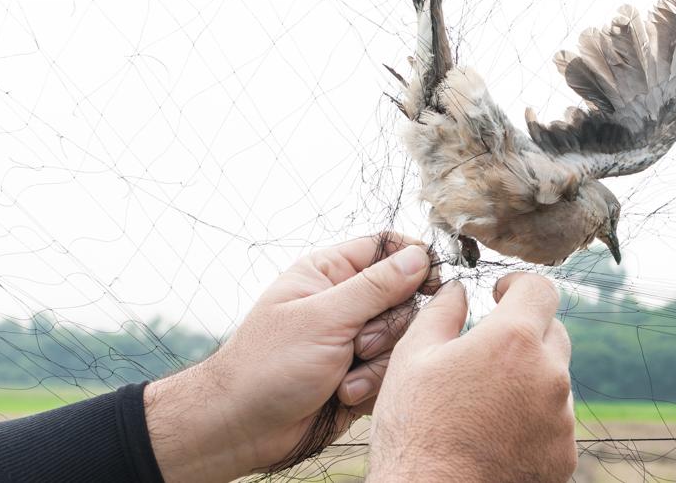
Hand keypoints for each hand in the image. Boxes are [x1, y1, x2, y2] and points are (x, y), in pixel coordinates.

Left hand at [144, 232, 434, 481]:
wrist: (242, 427)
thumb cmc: (268, 366)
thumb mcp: (324, 318)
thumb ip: (376, 287)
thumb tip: (420, 257)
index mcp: (330, 273)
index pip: (386, 248)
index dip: (414, 261)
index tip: (432, 281)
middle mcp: (345, 302)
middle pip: (404, 297)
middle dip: (387, 327)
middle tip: (358, 345)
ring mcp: (354, 339)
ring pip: (402, 338)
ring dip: (378, 363)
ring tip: (343, 379)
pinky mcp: (362, 372)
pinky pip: (393, 371)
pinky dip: (372, 385)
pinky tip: (342, 395)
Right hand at [368, 272, 576, 481]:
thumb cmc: (415, 431)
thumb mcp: (413, 358)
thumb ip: (442, 312)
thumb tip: (457, 290)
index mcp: (514, 341)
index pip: (541, 289)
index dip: (519, 285)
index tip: (501, 294)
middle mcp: (549, 376)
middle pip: (552, 334)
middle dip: (524, 333)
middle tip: (486, 353)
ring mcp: (561, 419)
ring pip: (553, 380)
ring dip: (528, 380)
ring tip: (483, 405)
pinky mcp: (564, 455)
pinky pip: (554, 422)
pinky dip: (532, 420)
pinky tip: (495, 435)